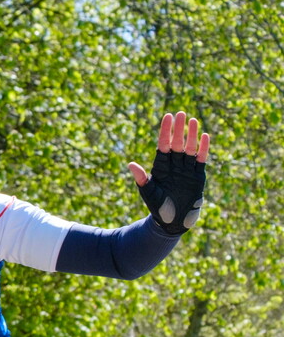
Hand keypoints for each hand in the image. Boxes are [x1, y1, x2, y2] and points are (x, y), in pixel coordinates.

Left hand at [129, 112, 210, 234]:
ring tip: (193, 120)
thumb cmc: (158, 207)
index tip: (167, 117)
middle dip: (179, 129)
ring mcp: (186, 170)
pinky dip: (203, 149)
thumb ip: (142, 178)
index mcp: (160, 167)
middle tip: (181, 113)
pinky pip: (200, 159)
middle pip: (176, 143)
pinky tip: (204, 137)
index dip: (165, 131)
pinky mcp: (198, 176)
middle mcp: (173, 165)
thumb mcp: (148, 192)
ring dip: (191, 135)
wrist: (172, 222)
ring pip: (189, 148)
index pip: (163, 145)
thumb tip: (131, 164)